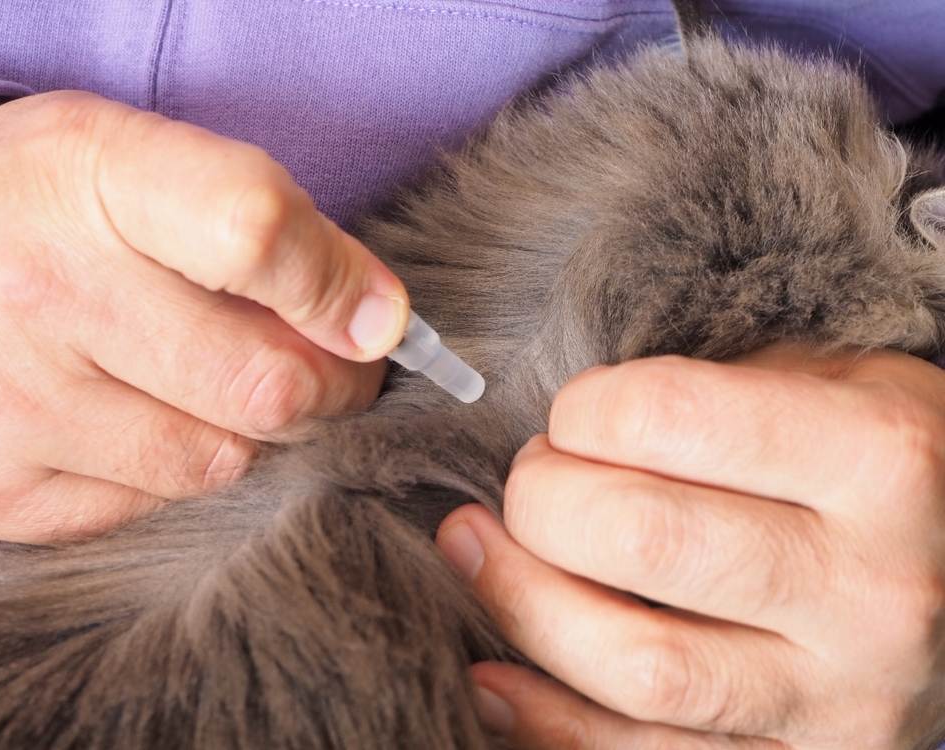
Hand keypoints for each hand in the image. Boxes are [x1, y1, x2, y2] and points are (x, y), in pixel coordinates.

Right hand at [0, 91, 407, 541]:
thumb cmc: (56, 208)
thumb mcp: (152, 165)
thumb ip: (274, 227)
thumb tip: (380, 322)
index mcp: (94, 177)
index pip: (256, 235)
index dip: (340, 289)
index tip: (378, 319)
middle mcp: (38, 290)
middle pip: (266, 385)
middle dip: (330, 389)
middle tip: (328, 370)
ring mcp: (7, 402)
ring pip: (221, 460)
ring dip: (250, 432)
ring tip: (212, 382)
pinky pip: (154, 505)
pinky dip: (174, 468)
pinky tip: (138, 416)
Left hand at [437, 345, 944, 748]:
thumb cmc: (879, 460)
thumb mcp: (830, 382)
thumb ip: (707, 392)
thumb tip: (558, 434)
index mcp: (876, 459)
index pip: (669, 420)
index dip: (582, 411)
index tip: (572, 416)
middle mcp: (870, 586)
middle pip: (644, 542)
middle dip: (542, 503)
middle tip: (527, 483)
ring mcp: (842, 696)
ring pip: (640, 668)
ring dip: (522, 604)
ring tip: (475, 552)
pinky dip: (549, 721)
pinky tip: (493, 675)